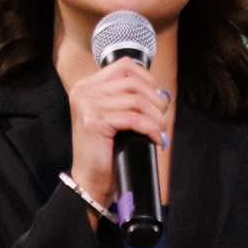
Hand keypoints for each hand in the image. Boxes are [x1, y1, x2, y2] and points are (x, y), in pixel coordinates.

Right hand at [66, 57, 169, 209]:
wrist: (90, 181)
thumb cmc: (104, 152)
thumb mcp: (112, 116)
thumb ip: (125, 99)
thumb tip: (160, 92)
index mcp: (87, 86)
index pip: (124, 66)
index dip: (147, 79)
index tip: (157, 97)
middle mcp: (84, 91)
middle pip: (133, 82)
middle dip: (155, 99)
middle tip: (162, 116)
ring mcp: (88, 105)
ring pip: (136, 100)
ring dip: (156, 116)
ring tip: (161, 129)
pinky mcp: (95, 122)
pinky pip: (134, 119)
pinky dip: (150, 128)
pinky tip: (155, 138)